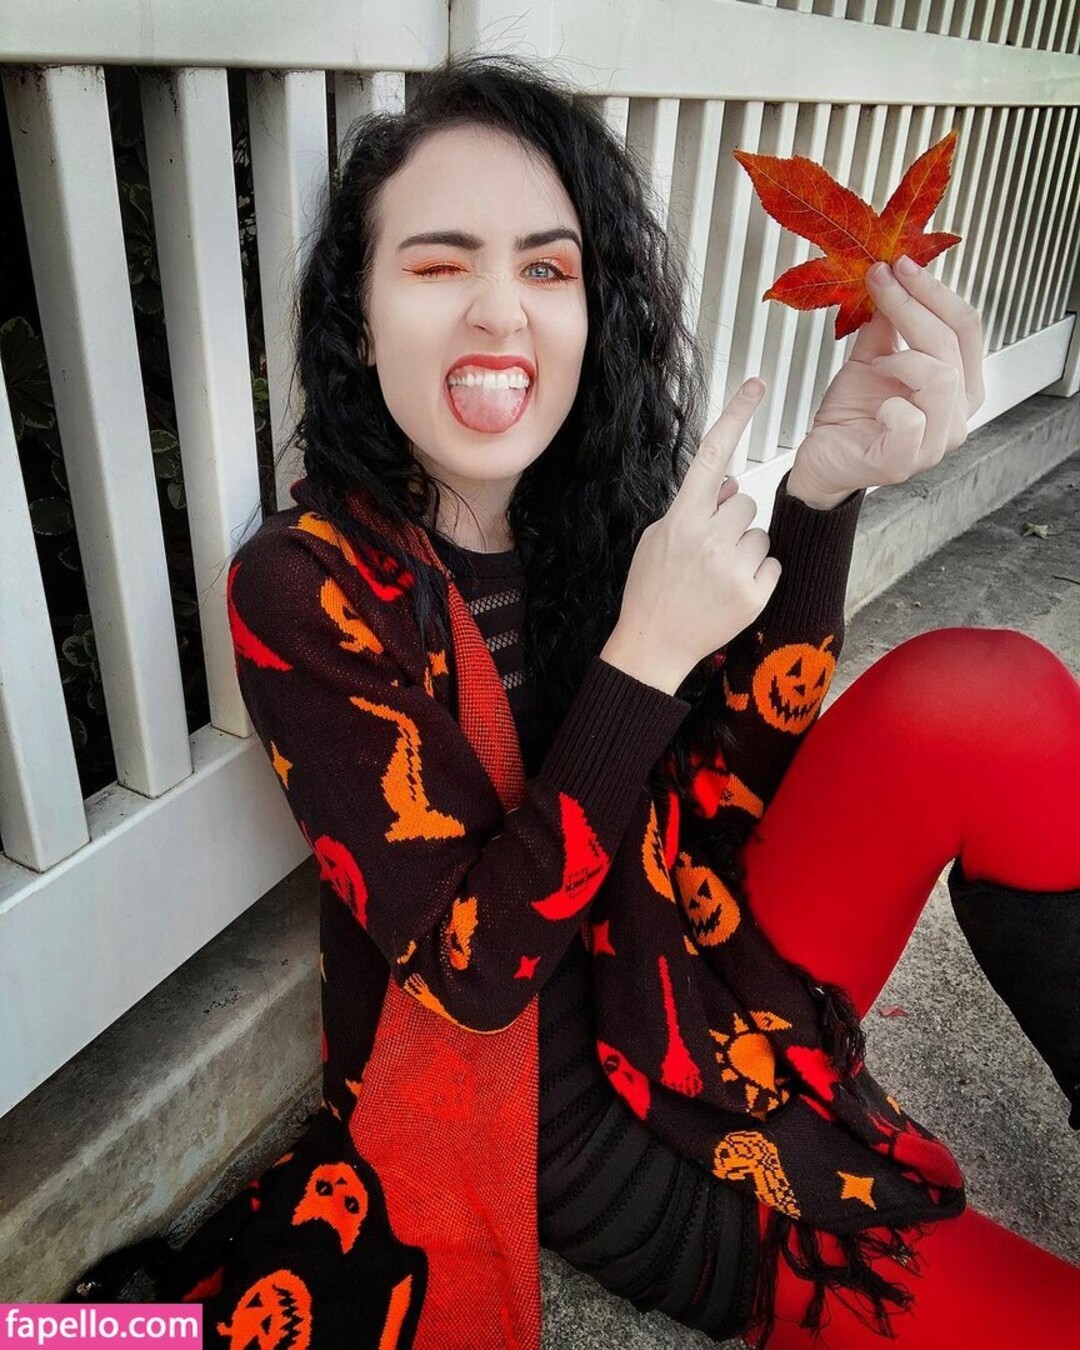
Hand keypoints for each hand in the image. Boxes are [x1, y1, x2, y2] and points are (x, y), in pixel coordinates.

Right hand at [604, 379, 781, 692]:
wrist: (653, 645)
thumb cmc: (651, 590)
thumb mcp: (656, 539)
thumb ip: (691, 508)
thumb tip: (727, 484)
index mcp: (681, 518)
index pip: (712, 454)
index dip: (735, 415)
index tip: (757, 385)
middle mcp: (709, 537)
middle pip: (745, 501)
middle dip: (732, 520)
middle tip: (708, 551)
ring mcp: (733, 566)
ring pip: (760, 533)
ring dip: (745, 548)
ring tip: (716, 575)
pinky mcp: (754, 594)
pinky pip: (771, 564)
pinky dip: (756, 576)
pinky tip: (729, 592)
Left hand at [787, 256, 986, 508]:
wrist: (822, 459)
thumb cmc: (851, 415)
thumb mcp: (870, 356)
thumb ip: (887, 323)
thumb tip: (893, 277)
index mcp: (958, 386)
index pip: (966, 327)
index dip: (936, 291)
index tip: (902, 264)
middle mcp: (956, 415)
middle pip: (952, 344)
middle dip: (913, 305)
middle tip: (880, 281)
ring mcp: (935, 442)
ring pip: (941, 378)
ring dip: (903, 359)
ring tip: (876, 363)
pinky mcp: (904, 462)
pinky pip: (911, 422)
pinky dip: (891, 405)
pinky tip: (878, 405)